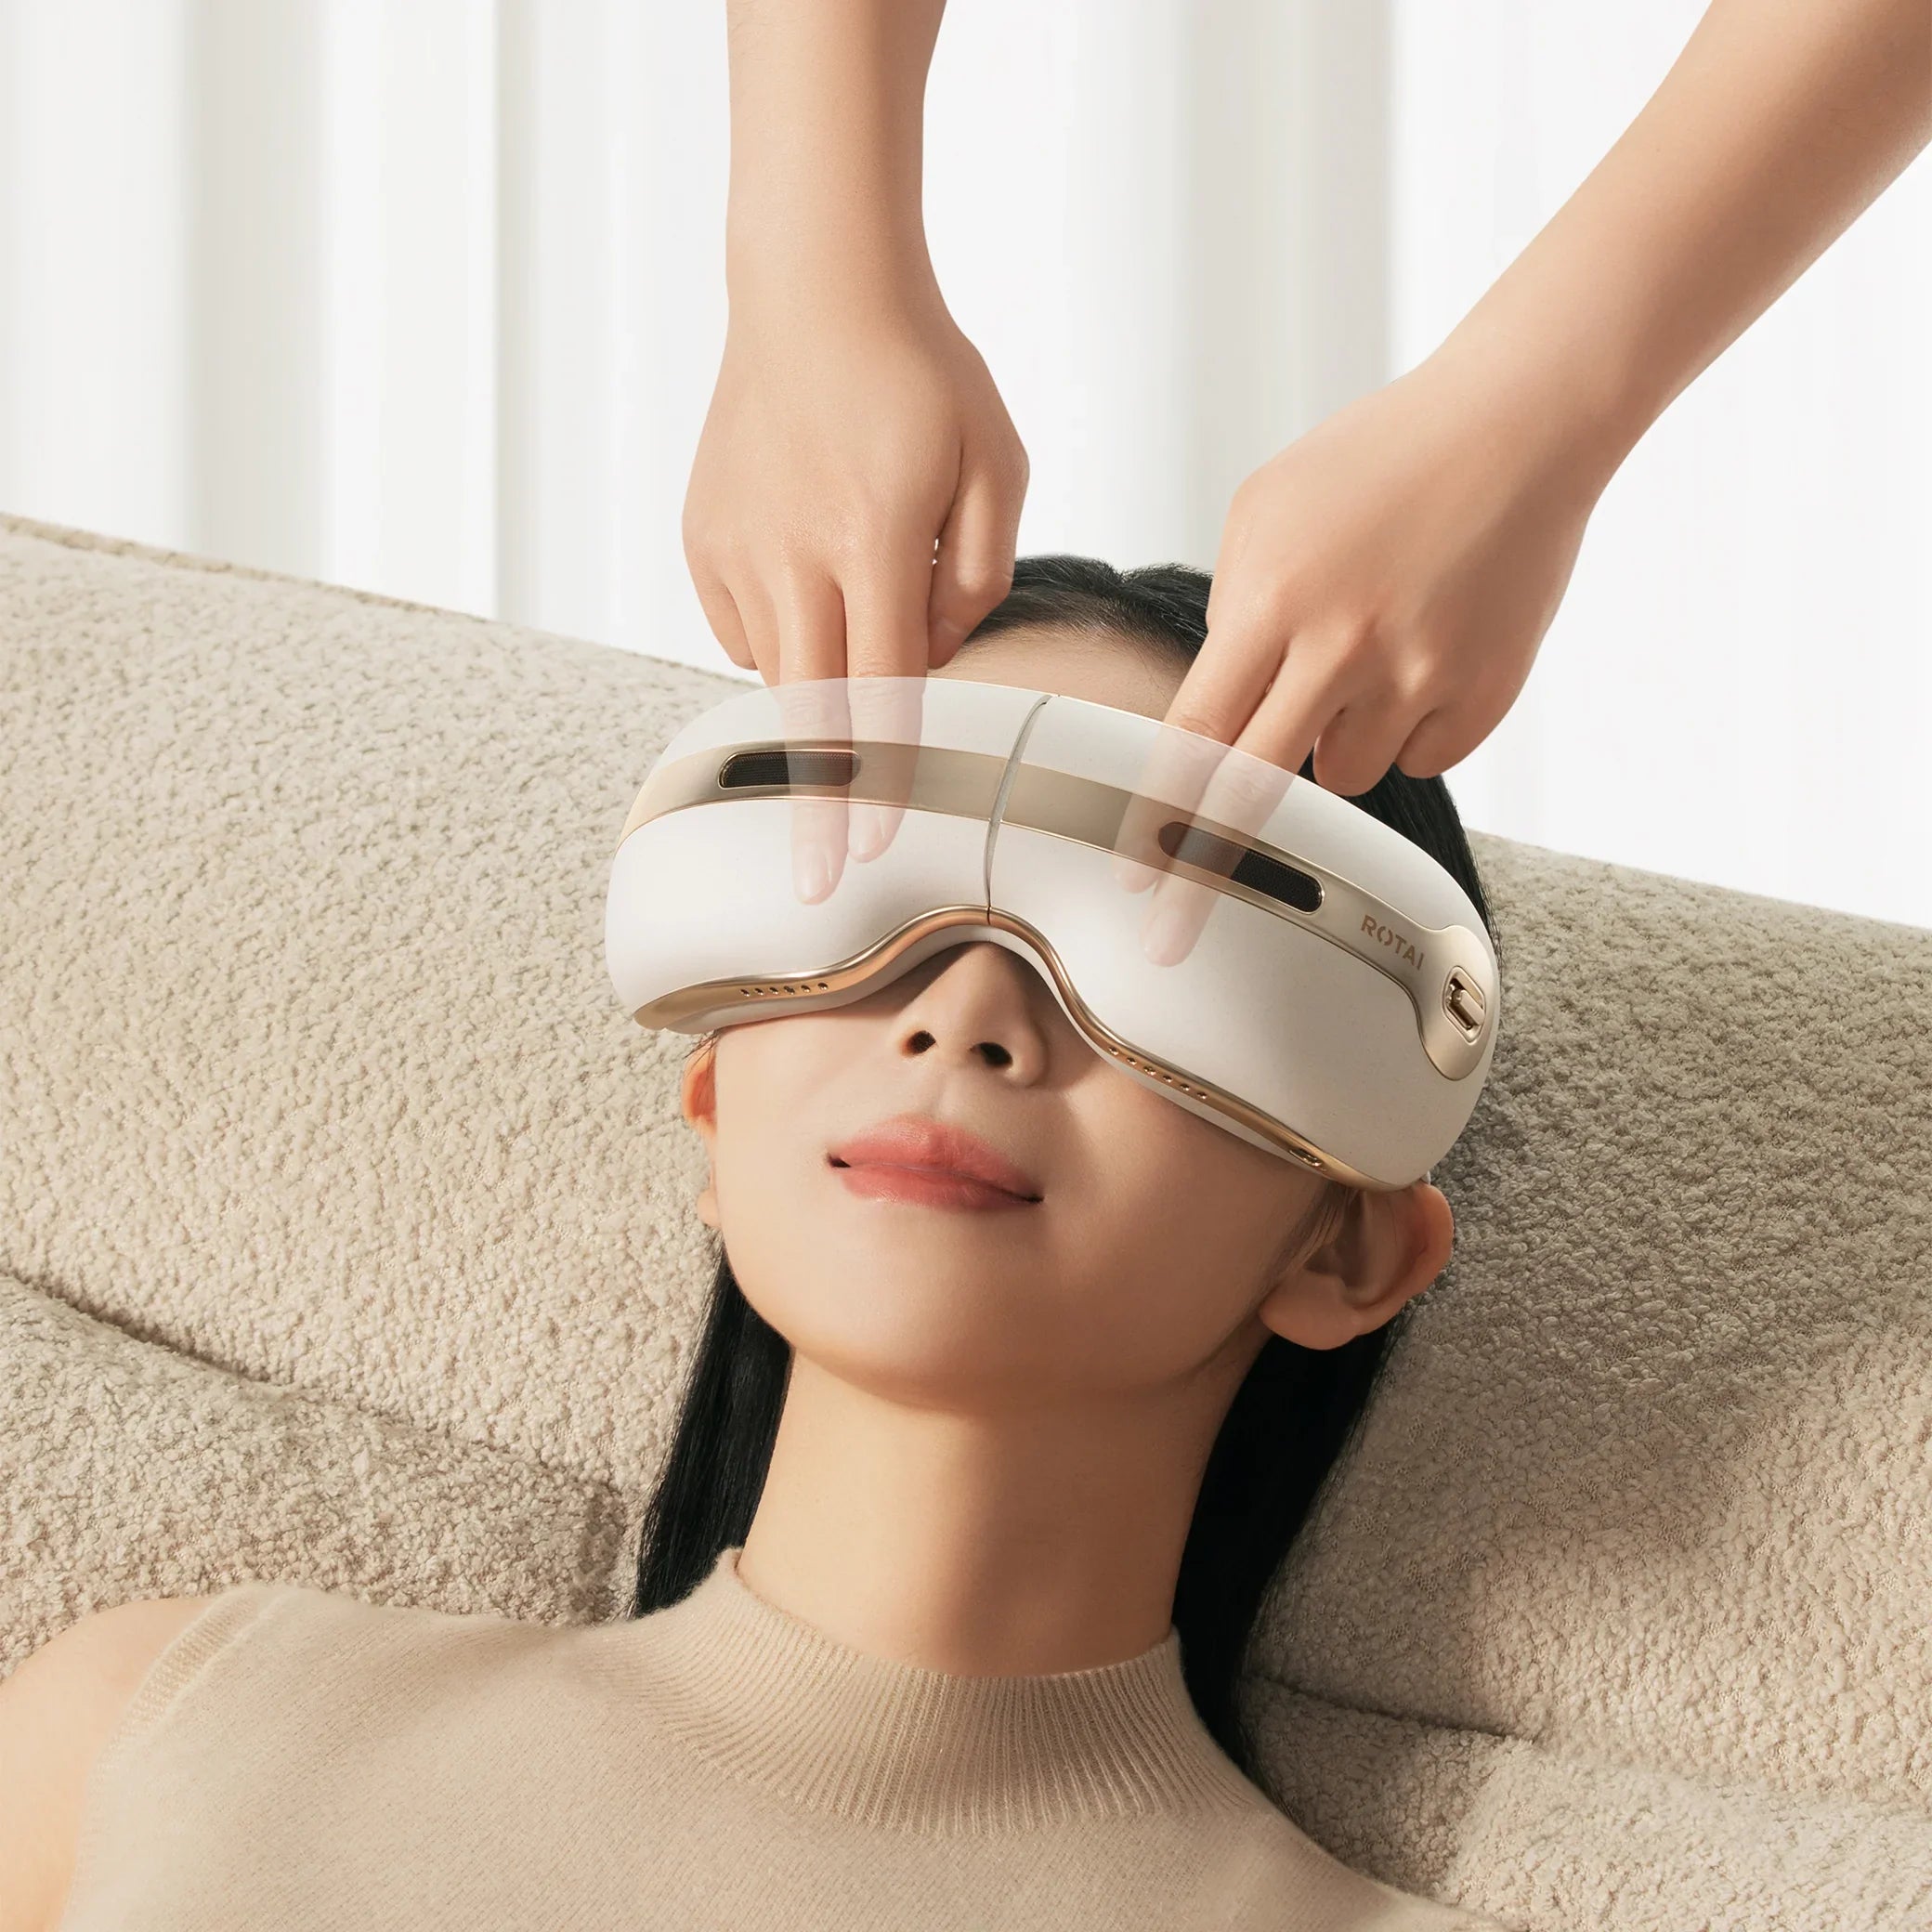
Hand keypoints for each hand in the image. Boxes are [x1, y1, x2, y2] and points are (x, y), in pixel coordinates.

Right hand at [683, 288, 1027, 900]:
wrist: (816, 288)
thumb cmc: (924, 375)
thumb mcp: (996, 466)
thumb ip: (980, 579)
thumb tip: (934, 657)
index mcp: (873, 537)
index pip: (879, 689)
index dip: (876, 779)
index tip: (864, 855)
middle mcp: (792, 550)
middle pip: (808, 709)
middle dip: (814, 805)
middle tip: (813, 887)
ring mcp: (734, 544)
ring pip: (778, 666)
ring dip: (819, 686)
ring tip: (849, 615)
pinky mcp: (702, 536)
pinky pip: (743, 626)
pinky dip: (783, 632)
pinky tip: (811, 578)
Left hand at [1110, 345, 1611, 962]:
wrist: (1521, 423)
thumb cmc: (1380, 459)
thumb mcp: (1268, 509)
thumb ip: (1234, 612)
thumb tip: (1221, 709)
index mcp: (1274, 598)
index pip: (1196, 736)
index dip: (1157, 815)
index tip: (1131, 877)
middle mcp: (1343, 648)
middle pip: (1255, 793)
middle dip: (1204, 874)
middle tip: (1167, 938)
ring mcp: (1421, 675)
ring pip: (1343, 776)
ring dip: (1333, 743)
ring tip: (1366, 655)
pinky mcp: (1485, 694)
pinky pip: (1419, 757)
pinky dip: (1409, 726)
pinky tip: (1426, 650)